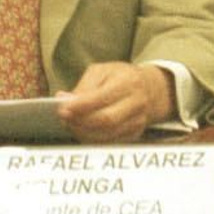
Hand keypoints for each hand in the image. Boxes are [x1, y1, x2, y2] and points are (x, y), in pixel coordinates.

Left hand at [56, 61, 175, 143]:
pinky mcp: (136, 133)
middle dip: (80, 121)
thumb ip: (84, 86)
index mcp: (128, 82)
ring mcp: (138, 120)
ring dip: (84, 132)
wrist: (151, 90)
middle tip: (64, 118)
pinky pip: (111, 141)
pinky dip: (93, 138)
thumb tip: (64, 100)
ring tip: (71, 124)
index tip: (62, 109)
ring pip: (107, 134)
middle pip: (106, 119)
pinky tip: (83, 130)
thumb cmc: (122, 78)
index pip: (101, 98)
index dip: (80, 106)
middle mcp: (137, 102)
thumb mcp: (103, 71)